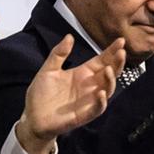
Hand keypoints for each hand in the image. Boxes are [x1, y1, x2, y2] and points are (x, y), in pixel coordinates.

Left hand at [17, 35, 123, 153]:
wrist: (32, 116)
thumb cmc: (41, 93)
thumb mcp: (48, 70)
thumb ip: (58, 54)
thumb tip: (69, 36)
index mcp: (82, 73)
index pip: (101, 60)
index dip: (111, 51)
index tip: (120, 41)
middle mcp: (89, 86)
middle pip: (109, 73)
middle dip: (117, 63)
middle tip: (121, 52)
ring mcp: (88, 100)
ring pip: (107, 89)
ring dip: (110, 80)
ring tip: (109, 69)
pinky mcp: (84, 115)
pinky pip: (97, 108)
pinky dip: (101, 102)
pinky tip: (101, 93)